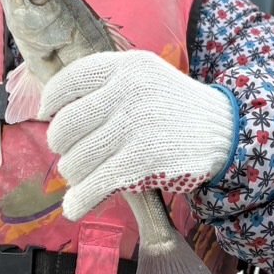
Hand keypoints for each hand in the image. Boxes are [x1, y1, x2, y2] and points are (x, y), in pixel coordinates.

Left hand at [40, 50, 236, 222]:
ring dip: (74, 175)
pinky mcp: (142, 162)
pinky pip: (94, 185)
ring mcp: (135, 127)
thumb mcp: (145, 76)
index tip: (46, 116)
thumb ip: (105, 85)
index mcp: (126, 66)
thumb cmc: (176, 107)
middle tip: (73, 153)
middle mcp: (127, 92)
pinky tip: (74, 207)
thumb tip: (52, 112)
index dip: (51, 102)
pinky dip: (79, 201)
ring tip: (86, 176)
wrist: (226, 131)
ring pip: (75, 161)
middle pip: (65, 126)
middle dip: (62, 147)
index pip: (69, 82)